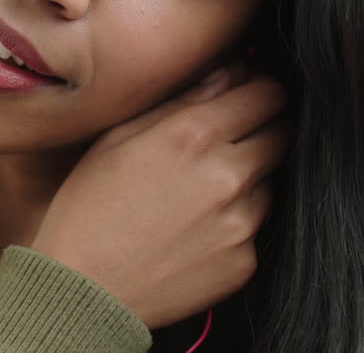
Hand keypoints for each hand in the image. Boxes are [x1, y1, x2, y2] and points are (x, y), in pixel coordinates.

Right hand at [30, 65, 287, 329]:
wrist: (83, 291)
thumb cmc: (89, 210)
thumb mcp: (119, 138)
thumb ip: (179, 100)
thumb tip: (228, 73)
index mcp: (193, 134)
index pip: (266, 95)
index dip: (260, 91)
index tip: (251, 97)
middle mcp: (227, 175)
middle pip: (280, 134)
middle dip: (261, 130)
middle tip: (228, 142)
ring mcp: (240, 223)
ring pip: (270, 182)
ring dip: (248, 179)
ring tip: (199, 194)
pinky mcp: (244, 262)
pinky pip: (255, 228)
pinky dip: (234, 223)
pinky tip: (195, 229)